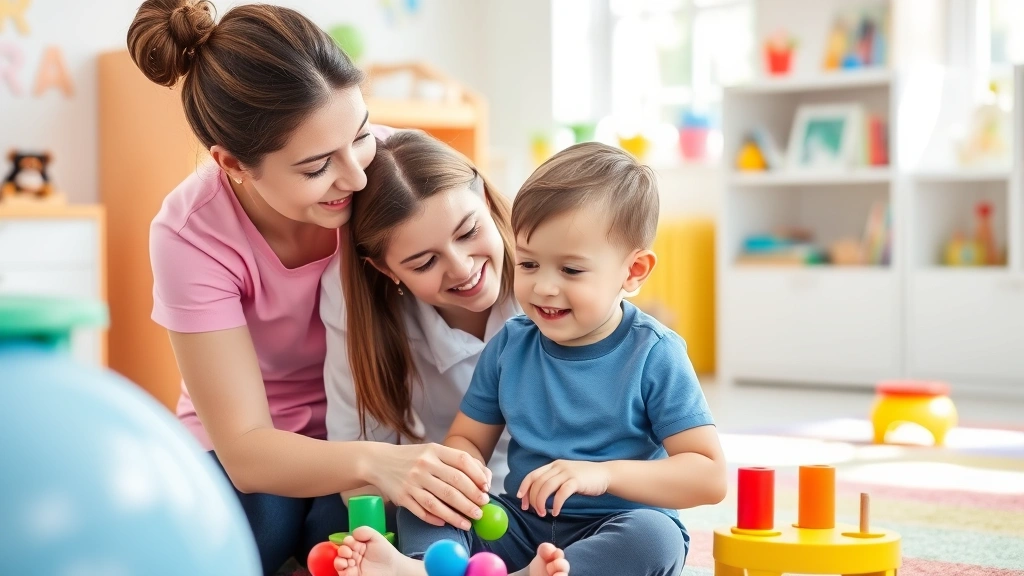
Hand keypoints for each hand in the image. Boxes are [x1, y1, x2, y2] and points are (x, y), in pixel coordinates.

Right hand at [370, 443, 490, 529]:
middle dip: (472, 499)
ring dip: (457, 515)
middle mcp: (424, 465)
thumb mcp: (432, 451)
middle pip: (454, 484)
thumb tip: (484, 479)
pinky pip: (422, 511)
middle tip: (482, 509)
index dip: (478, 476)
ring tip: (469, 523)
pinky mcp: (402, 497)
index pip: (462, 461)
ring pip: (439, 502)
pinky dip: (436, 519)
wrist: (378, 461)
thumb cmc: (413, 458)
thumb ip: (457, 462)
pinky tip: (446, 523)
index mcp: (434, 450)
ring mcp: (412, 482)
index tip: (486, 489)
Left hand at [517, 460, 609, 516]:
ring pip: (546, 487)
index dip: (524, 487)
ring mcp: (567, 473)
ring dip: (541, 502)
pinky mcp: (577, 481)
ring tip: (543, 514)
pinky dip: (556, 504)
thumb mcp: (566, 475)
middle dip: (532, 499)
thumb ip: (553, 480)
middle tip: (534, 511)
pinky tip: (556, 512)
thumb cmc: (585, 478)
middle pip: (537, 483)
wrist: (605, 474)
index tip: (521, 500)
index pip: (532, 475)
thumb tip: (538, 495)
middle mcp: (558, 467)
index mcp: (553, 465)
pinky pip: (562, 493)